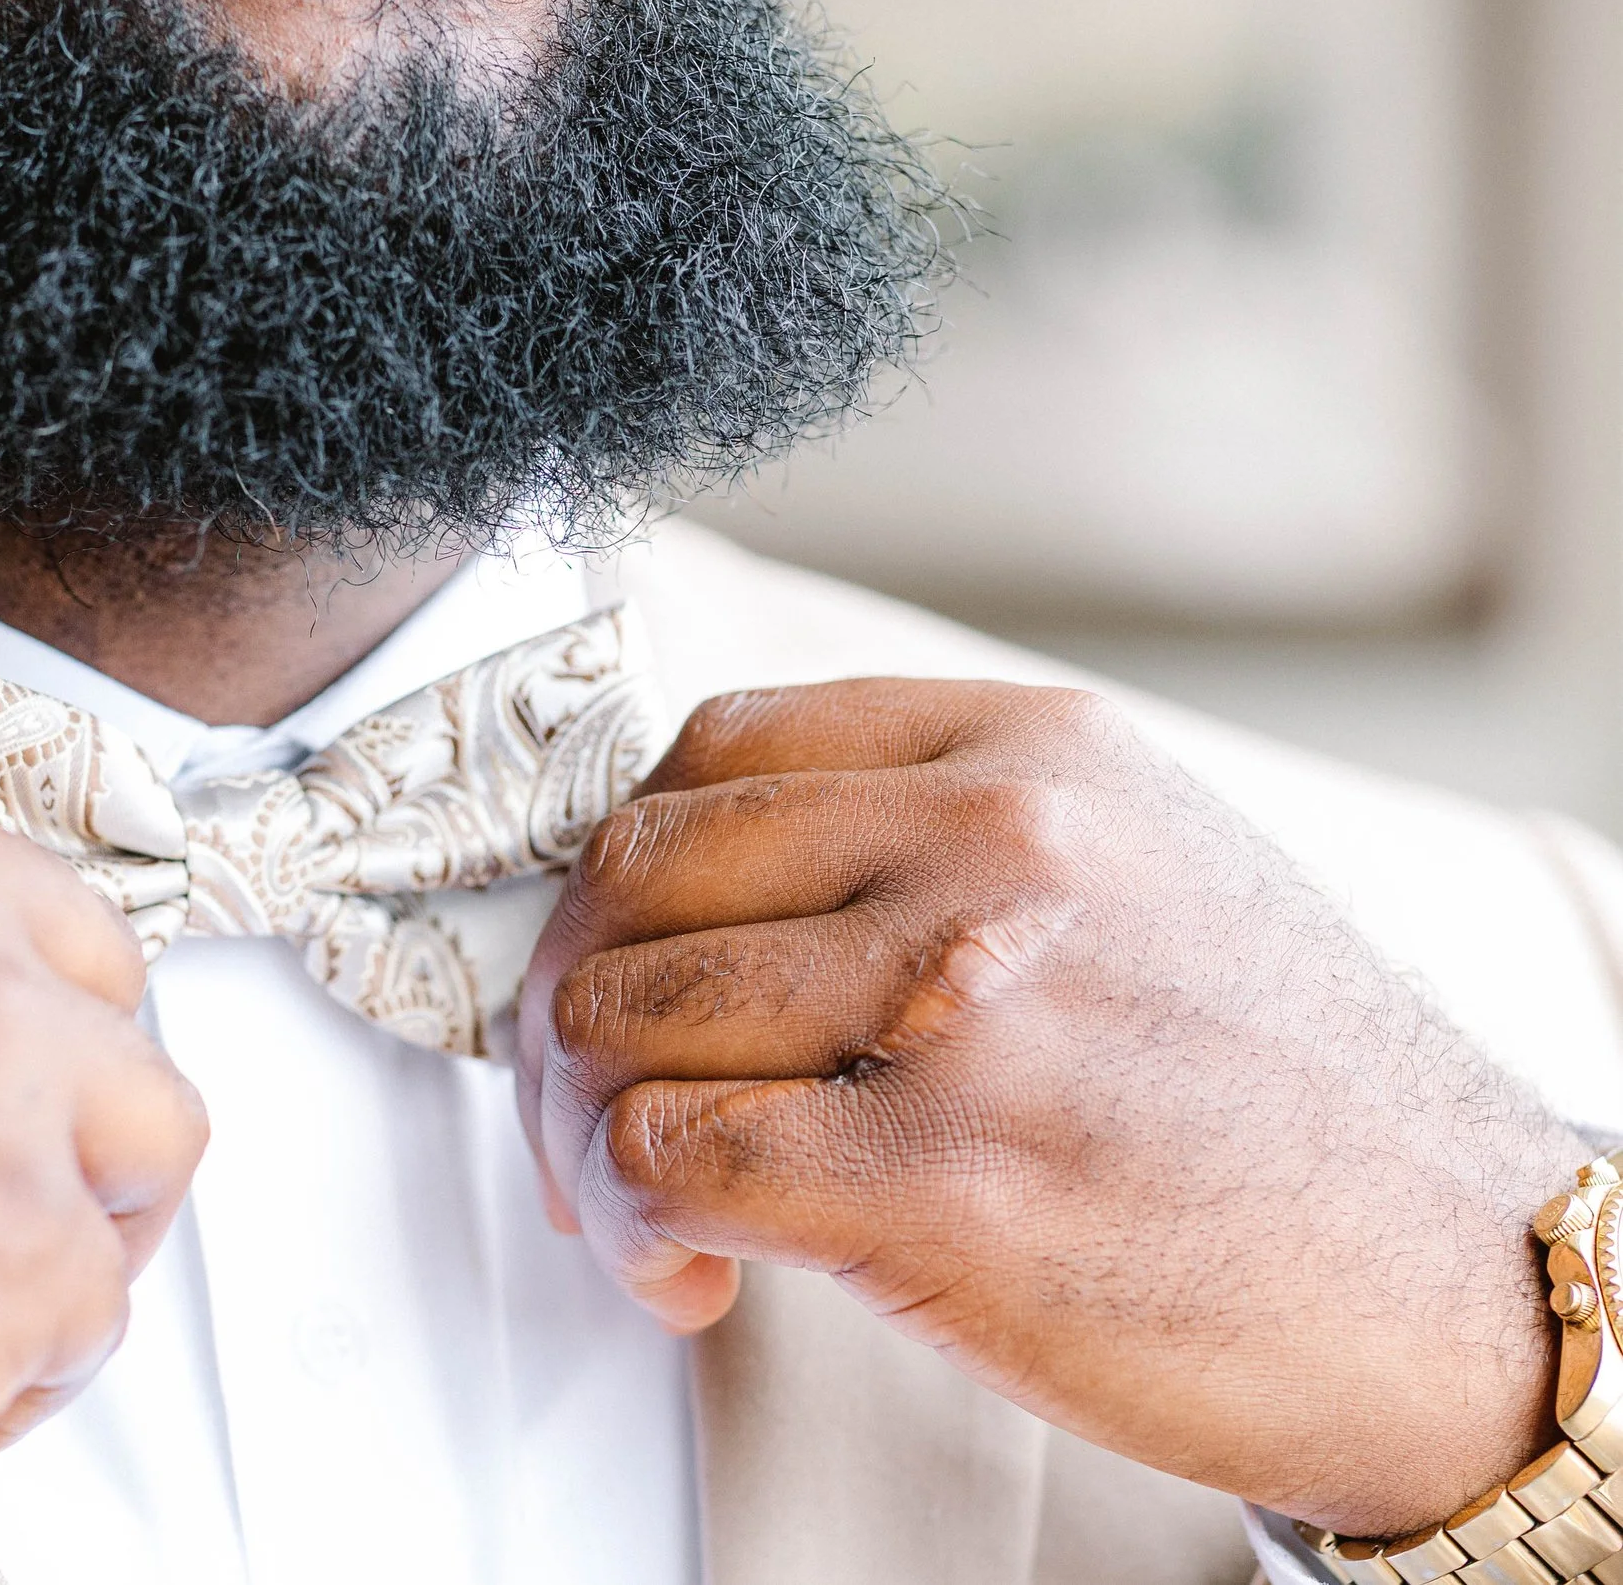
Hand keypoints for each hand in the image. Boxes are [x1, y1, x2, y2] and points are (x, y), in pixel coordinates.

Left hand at [517, 678, 1584, 1536]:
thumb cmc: (1284, 1101)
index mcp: (1027, 748)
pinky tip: (690, 1271)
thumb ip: (938, 844)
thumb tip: (710, 897)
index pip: (711, 752)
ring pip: (619, 1016)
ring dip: (586, 1134)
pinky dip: (631, 1223)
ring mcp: (961, 1004)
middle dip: (573, 1009)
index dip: (625, 880)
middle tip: (600, 1113)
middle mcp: (988, 844)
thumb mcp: (1138, 875)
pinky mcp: (937, 1180)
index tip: (628, 972)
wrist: (1463, 1288)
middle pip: (633, 877)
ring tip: (649, 1213)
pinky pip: (663, 1157)